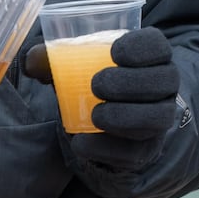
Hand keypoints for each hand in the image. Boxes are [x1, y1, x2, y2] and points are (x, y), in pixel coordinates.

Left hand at [27, 27, 179, 169]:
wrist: (109, 119)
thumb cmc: (96, 79)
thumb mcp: (78, 64)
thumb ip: (54, 58)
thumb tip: (33, 60)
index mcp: (152, 55)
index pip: (158, 45)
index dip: (141, 47)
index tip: (114, 52)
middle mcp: (165, 85)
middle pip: (164, 80)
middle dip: (131, 82)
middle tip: (96, 84)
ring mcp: (159, 118)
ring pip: (158, 117)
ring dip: (125, 116)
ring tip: (95, 115)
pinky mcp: (145, 149)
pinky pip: (135, 151)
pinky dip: (107, 147)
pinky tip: (82, 142)